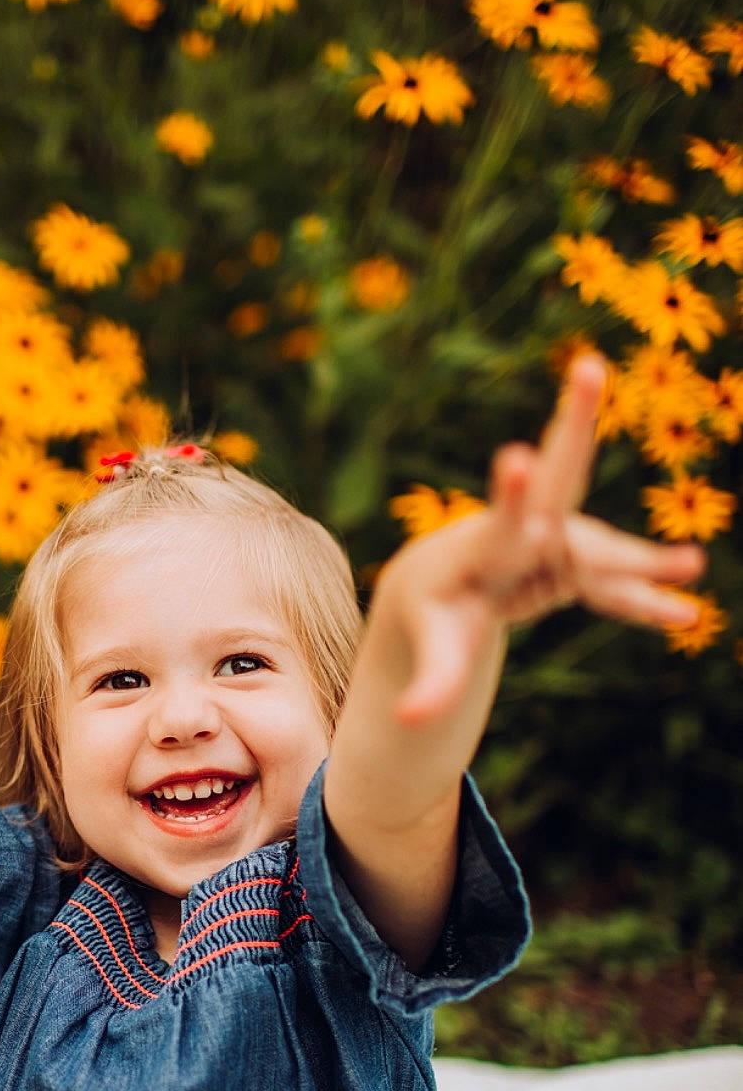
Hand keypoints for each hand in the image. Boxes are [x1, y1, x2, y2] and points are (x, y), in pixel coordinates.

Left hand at [388, 354, 707, 726]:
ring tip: (688, 569)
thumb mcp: (432, 652)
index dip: (514, 495)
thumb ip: (428, 685)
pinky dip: (641, 600)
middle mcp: (522, 530)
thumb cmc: (433, 618)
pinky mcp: (572, 561)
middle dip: (572, 425)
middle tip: (588, 366)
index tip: (519, 456)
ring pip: (602, 547)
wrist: (440, 593)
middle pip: (556, 479)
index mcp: (483, 548)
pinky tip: (681, 617)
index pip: (503, 521)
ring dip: (641, 563)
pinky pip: (613, 583)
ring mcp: (552, 541)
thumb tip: (403, 724)